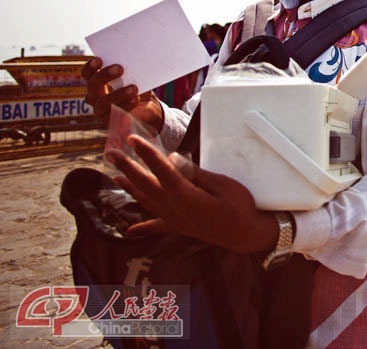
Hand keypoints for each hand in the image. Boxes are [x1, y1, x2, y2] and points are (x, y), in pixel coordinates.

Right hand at [82, 57, 163, 131]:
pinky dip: (127, 105)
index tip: (99, 59)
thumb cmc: (137, 87)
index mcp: (97, 82)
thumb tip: (136, 58)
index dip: (90, 67)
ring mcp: (101, 110)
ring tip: (134, 88)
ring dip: (118, 94)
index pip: (87, 74)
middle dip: (104, 75)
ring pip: (103, 102)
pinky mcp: (110, 121)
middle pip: (93, 85)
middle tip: (120, 68)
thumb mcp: (135, 77)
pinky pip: (115, 114)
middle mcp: (95, 96)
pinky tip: (136, 99)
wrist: (147, 108)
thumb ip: (131, 69)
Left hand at [107, 135, 278, 253]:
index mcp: (185, 194)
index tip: (132, 139)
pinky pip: (157, 228)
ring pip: (146, 202)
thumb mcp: (223, 184)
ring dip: (130, 189)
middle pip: (145, 184)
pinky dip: (142, 228)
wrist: (246, 235)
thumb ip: (195, 173)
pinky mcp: (180, 228)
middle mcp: (174, 208)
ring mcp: (175, 220)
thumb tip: (173, 160)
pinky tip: (129, 231)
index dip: (145, 153)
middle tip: (112, 153)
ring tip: (116, 177)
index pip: (160, 169)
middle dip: (128, 167)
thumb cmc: (239, 207)